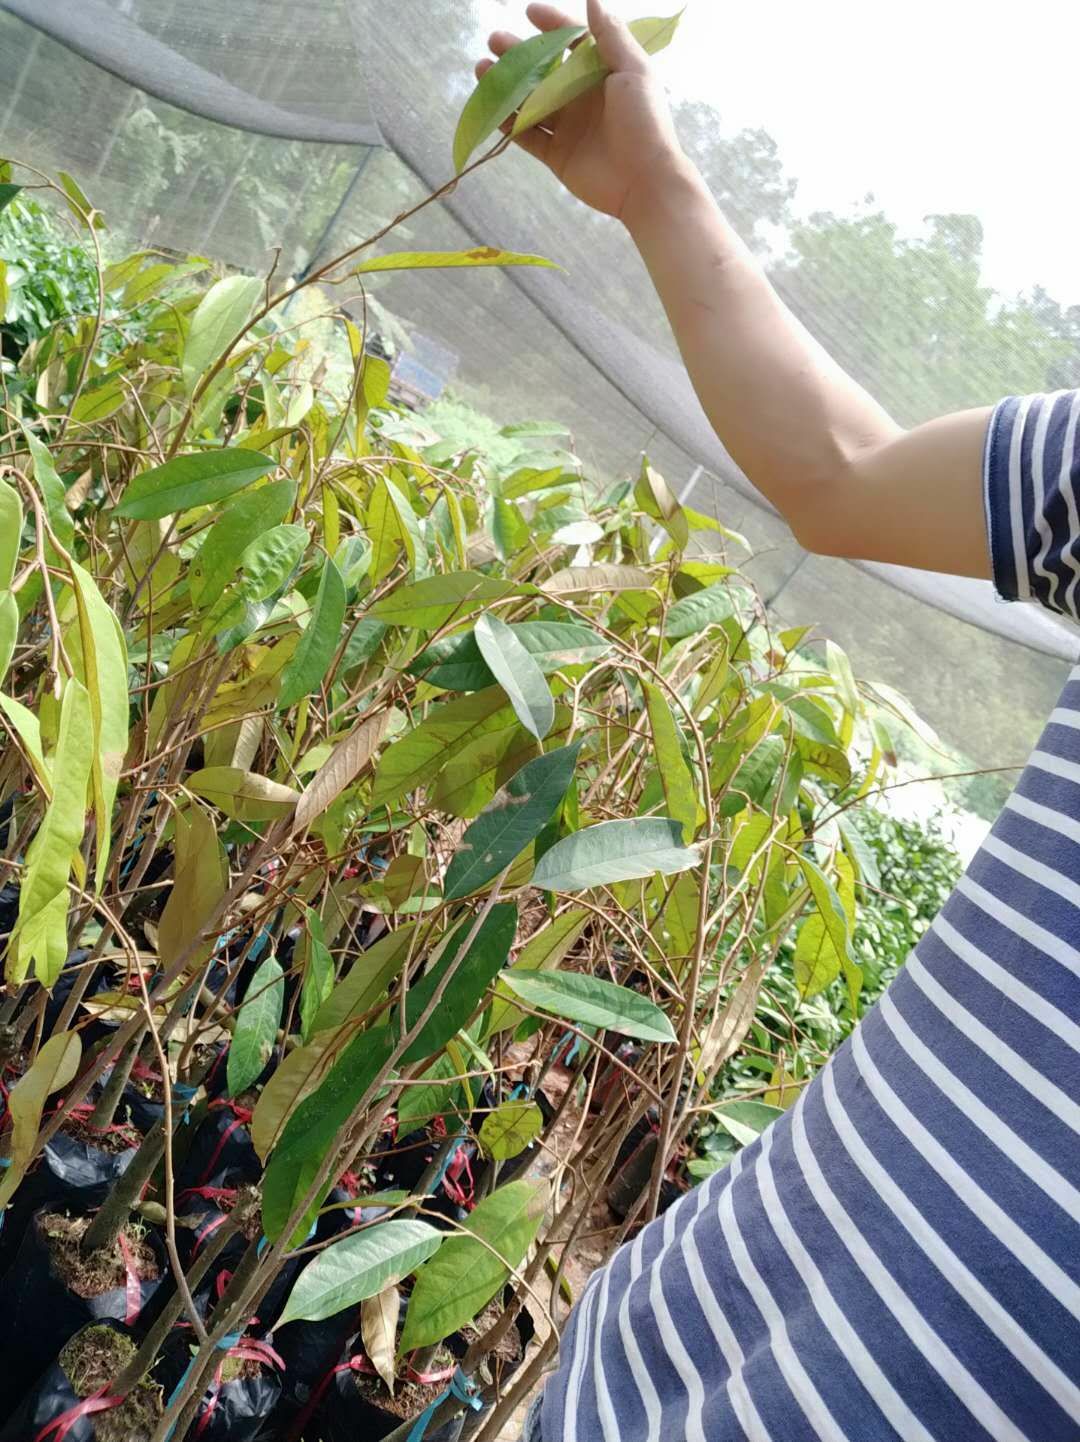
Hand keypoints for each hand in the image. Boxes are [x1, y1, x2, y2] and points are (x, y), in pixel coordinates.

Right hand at [477, 0, 686, 221]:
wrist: (645, 181)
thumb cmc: (644, 122)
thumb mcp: (634, 70)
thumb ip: (611, 35)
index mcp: (601, 74)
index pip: (572, 42)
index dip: (552, 25)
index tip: (529, 12)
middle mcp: (581, 98)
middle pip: (543, 71)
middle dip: (518, 55)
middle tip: (494, 41)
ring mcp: (567, 127)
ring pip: (529, 101)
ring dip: (506, 87)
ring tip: (482, 69)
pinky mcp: (556, 155)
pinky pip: (526, 136)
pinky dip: (508, 123)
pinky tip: (492, 109)